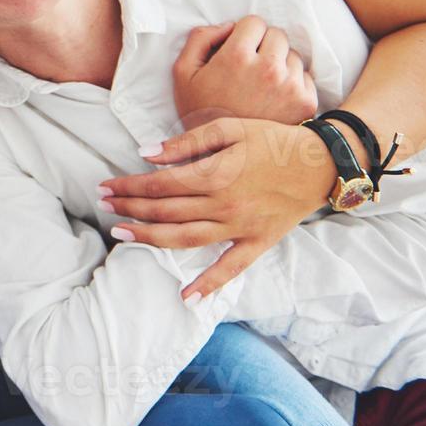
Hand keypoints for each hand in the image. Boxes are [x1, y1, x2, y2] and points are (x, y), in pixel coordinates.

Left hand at [98, 116, 335, 300]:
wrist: (322, 163)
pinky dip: (209, 285)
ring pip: (185, 239)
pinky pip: (231, 269)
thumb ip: (187, 142)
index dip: (128, 186)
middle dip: (129, 209)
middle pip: (165, 211)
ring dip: (149, 238)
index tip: (105, 186)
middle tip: (103, 206)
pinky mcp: (258, 243)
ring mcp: (240, 228)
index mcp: (215, 174)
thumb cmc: (272, 140)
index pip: (158, 184)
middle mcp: (224, 205)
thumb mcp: (229, 128)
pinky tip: (186, 297)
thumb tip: (147, 153)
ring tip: (121, 235)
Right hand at [173, 17, 317, 130]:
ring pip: (293, 55)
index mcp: (237, 56)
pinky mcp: (305, 102)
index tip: (238, 49)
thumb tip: (228, 25)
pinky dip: (292, 82)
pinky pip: (305, 77)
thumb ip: (200, 38)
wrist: (223, 156)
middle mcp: (268, 68)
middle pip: (277, 34)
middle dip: (263, 45)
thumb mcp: (182, 73)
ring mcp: (290, 85)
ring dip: (279, 63)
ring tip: (261, 84)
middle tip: (250, 66)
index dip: (244, 33)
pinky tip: (274, 97)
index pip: (255, 21)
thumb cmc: (200, 112)